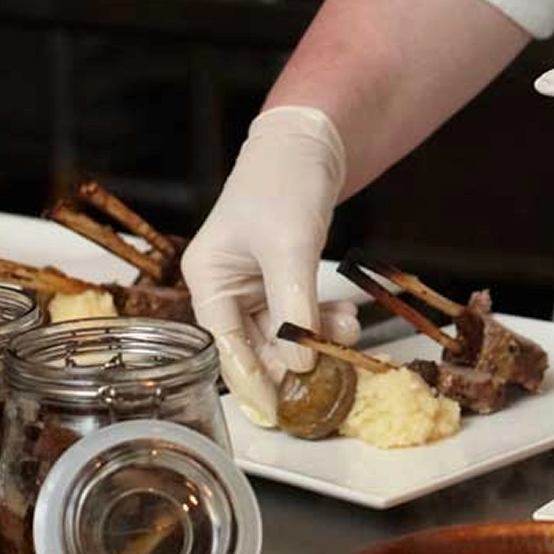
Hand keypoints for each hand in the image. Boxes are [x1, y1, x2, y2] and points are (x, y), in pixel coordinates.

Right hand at [182, 106, 349, 425]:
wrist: (312, 141)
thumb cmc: (285, 181)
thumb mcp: (290, 245)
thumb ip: (293, 306)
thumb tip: (298, 363)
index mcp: (208, 277)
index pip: (224, 343)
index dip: (250, 380)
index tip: (275, 413)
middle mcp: (225, 285)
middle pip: (254, 344)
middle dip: (293, 358)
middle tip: (329, 375)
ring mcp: (254, 284)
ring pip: (282, 333)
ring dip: (314, 339)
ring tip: (346, 333)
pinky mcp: (281, 278)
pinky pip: (300, 314)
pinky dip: (321, 321)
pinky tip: (344, 318)